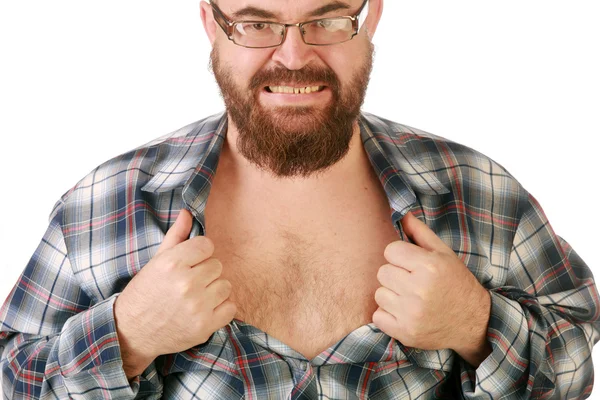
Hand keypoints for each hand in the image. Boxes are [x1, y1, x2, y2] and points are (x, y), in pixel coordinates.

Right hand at [114, 209, 235, 377]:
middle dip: (207, 272)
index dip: (200, 253)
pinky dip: (221, 309)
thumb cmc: (145, 293)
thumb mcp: (156, 262)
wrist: (132, 332)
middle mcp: (186, 283)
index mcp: (172, 263)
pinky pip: (231, 307)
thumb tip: (188, 212)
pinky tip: (205, 309)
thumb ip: (176, 236)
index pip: (207, 245)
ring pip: (226, 285)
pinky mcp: (204, 326)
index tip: (191, 263)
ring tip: (197, 297)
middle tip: (191, 283)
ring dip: (215, 290)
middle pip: (217, 265)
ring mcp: (197, 306)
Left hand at [373, 212, 490, 357]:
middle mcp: (419, 289)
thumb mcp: (444, 254)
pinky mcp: (405, 332)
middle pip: (382, 272)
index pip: (390, 250)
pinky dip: (387, 315)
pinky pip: (378, 316)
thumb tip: (401, 214)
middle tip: (411, 282)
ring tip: (410, 298)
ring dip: (391, 295)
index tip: (411, 263)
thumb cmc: (457, 283)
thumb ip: (420, 233)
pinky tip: (404, 312)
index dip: (399, 255)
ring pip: (379, 294)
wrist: (474, 322)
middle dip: (394, 275)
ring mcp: (411, 313)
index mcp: (429, 266)